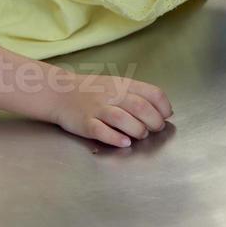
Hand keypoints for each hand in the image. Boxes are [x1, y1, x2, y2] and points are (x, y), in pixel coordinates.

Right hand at [49, 73, 172, 147]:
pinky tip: (124, 141)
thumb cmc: (93, 92)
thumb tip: (165, 111)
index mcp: (123, 85)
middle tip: (153, 129)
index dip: (163, 107)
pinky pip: (101, 131)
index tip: (165, 117)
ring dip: (137, 130)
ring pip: (122, 119)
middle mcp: (112, 96)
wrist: (60, 93)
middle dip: (154, 122)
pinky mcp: (85, 123)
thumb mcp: (117, 86)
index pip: (153, 93)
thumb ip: (139, 95)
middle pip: (140, 107)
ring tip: (139, 135)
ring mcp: (97, 109)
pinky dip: (115, 138)